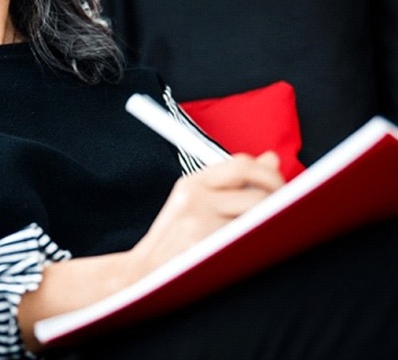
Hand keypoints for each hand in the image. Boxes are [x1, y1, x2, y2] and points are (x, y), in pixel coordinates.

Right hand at [128, 151, 284, 277]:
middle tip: (288, 212)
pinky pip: (249, 240)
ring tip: (274, 231)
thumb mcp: (195, 202)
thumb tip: (271, 157)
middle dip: (280, 199)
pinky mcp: (204, 247)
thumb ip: (233, 181)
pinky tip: (260, 248)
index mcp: (192, 183)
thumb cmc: (176, 241)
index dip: (269, 173)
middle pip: (256, 188)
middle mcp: (194, 197)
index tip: (280, 187)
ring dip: (273, 222)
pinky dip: (262, 242)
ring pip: (258, 214)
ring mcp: (198, 223)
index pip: (241, 164)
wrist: (143, 275)